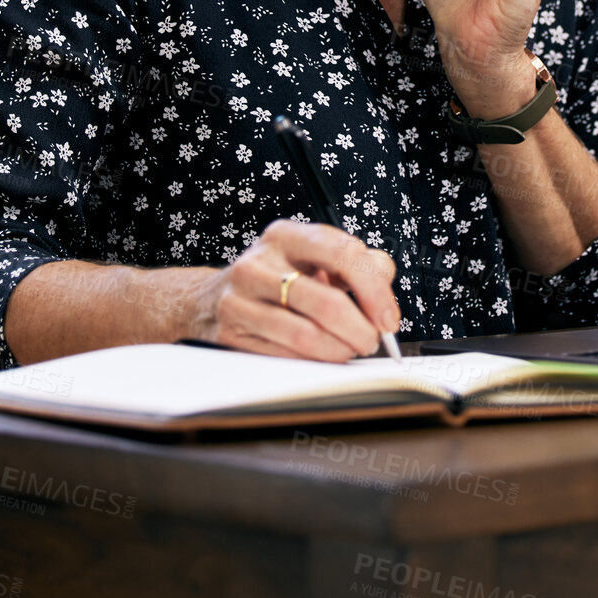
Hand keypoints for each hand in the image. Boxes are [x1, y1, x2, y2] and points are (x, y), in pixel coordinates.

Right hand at [183, 219, 399, 361]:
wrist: (209, 298)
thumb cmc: (274, 277)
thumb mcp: (312, 257)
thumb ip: (355, 262)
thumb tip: (384, 277)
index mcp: (286, 236)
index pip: (342, 254)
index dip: (374, 289)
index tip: (388, 317)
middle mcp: (259, 262)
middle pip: (326, 302)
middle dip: (361, 329)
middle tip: (372, 339)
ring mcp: (240, 298)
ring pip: (306, 334)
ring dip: (340, 350)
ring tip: (350, 349)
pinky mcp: (230, 332)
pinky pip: (285, 355)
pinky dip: (314, 361)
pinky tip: (322, 356)